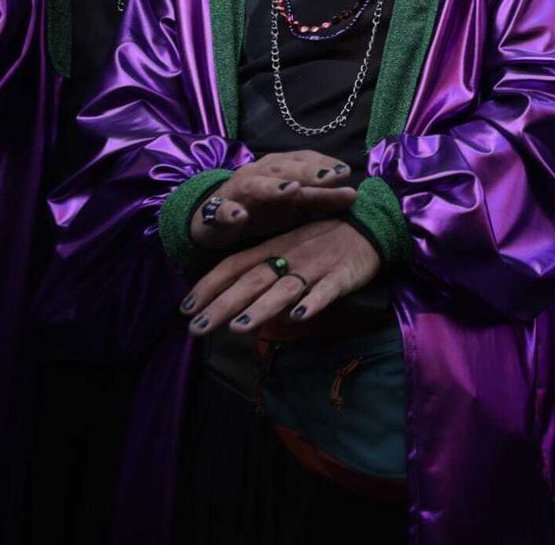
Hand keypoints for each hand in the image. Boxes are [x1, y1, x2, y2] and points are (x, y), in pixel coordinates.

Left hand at [181, 218, 380, 334]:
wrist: (369, 226)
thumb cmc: (324, 240)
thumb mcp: (289, 248)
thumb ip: (263, 270)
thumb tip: (232, 301)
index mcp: (274, 247)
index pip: (235, 265)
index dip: (209, 286)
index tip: (185, 309)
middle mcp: (290, 256)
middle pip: (253, 281)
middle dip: (223, 305)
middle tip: (197, 328)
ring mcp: (316, 267)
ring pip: (285, 288)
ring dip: (262, 307)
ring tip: (239, 327)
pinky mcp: (342, 276)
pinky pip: (326, 290)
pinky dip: (313, 302)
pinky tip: (299, 317)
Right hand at [189, 151, 357, 248]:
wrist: (214, 220)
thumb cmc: (262, 208)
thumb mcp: (294, 205)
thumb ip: (321, 199)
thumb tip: (353, 193)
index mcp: (278, 169)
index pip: (303, 159)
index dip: (323, 163)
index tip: (346, 171)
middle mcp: (258, 174)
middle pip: (284, 168)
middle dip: (307, 171)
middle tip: (330, 176)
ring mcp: (236, 191)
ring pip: (254, 184)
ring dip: (273, 187)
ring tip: (292, 190)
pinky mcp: (216, 212)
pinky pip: (221, 210)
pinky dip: (230, 212)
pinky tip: (240, 216)